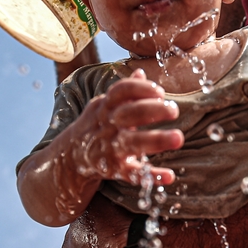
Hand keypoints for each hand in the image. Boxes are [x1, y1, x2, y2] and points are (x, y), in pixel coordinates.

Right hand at [64, 69, 182, 186]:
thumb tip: (141, 71)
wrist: (69, 158)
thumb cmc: (95, 127)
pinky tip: (170, 175)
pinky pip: (133, 174)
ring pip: (132, 143)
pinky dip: (152, 176)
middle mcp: (107, 126)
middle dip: (153, 110)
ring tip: (178, 138)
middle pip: (129, 114)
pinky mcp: (114, 170)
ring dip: (156, 140)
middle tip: (174, 110)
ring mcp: (109, 148)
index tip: (160, 91)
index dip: (141, 89)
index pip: (121, 91)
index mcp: (105, 107)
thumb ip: (124, 92)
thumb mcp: (104, 107)